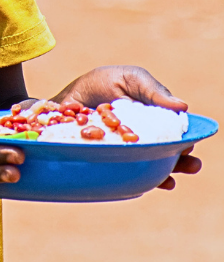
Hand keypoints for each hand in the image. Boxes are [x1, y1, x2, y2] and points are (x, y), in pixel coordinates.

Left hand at [53, 66, 199, 188]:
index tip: (188, 145)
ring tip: (170, 180)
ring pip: (151, 164)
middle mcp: (145, 135)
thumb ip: (153, 91)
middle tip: (191, 165)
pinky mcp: (111, 157)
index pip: (175, 132)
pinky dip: (137, 179)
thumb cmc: (104, 82)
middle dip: (181, 160)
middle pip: (168, 151)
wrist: (71, 97)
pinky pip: (127, 171)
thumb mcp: (132, 79)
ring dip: (165, 173)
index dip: (184, 140)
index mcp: (155, 117)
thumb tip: (183, 107)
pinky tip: (145, 182)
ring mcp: (128, 148)